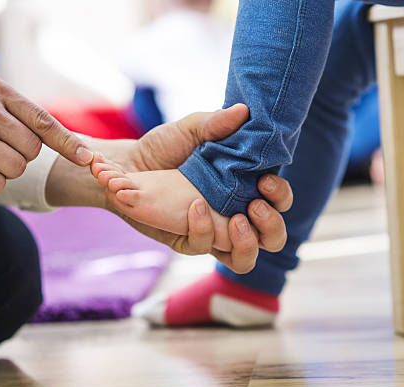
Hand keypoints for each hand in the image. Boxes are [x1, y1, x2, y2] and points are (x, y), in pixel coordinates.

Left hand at [87, 104, 292, 272]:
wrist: (124, 167)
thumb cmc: (162, 147)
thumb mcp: (189, 130)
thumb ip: (215, 123)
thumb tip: (243, 111)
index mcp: (242, 187)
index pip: (278, 201)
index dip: (280, 196)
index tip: (265, 181)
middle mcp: (233, 213)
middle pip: (272, 237)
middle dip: (272, 226)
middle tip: (254, 206)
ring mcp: (212, 231)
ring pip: (245, 257)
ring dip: (247, 243)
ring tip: (237, 220)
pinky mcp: (188, 240)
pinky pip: (205, 247)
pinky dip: (204, 230)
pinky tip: (195, 207)